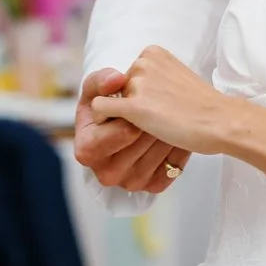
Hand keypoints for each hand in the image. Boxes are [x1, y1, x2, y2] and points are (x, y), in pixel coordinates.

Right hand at [73, 67, 189, 192]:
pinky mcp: (154, 185)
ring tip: (167, 114)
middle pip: (138, 145)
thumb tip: (116, 79)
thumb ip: (101, 81)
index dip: (127, 118)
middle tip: (158, 105)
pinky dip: (179, 146)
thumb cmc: (110, 105)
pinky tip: (176, 131)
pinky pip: (173, 167)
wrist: (135, 121)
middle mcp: (106, 172)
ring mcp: (131, 182)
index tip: (135, 106)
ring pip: (157, 154)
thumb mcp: (97, 89)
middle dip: (150, 121)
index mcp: (86, 149)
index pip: (112, 136)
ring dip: (167, 130)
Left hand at [88, 47, 237, 160]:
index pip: (129, 72)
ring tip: (155, 122)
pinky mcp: (132, 107)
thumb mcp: (179, 76)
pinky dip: (107, 121)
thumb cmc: (205, 104)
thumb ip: (156, 76)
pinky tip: (129, 127)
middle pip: (119, 86)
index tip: (161, 99)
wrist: (222, 121)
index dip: (140, 91)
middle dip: (132, 101)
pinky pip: (100, 111)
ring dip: (125, 114)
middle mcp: (142, 63)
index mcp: (153, 52)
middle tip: (159, 113)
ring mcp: (136, 84)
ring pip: (111, 100)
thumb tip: (142, 91)